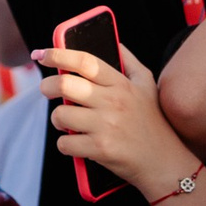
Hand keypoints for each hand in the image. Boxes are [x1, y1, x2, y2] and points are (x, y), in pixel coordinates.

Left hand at [37, 40, 189, 196]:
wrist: (164, 163)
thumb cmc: (152, 123)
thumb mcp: (147, 86)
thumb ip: (129, 61)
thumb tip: (114, 42)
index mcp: (121, 84)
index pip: (85, 61)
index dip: (58, 54)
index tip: (41, 54)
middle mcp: (114, 102)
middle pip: (64, 85)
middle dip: (47, 86)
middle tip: (47, 89)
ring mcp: (107, 126)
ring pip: (60, 115)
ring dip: (57, 120)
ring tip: (68, 123)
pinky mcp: (101, 149)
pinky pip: (64, 143)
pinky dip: (65, 144)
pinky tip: (77, 143)